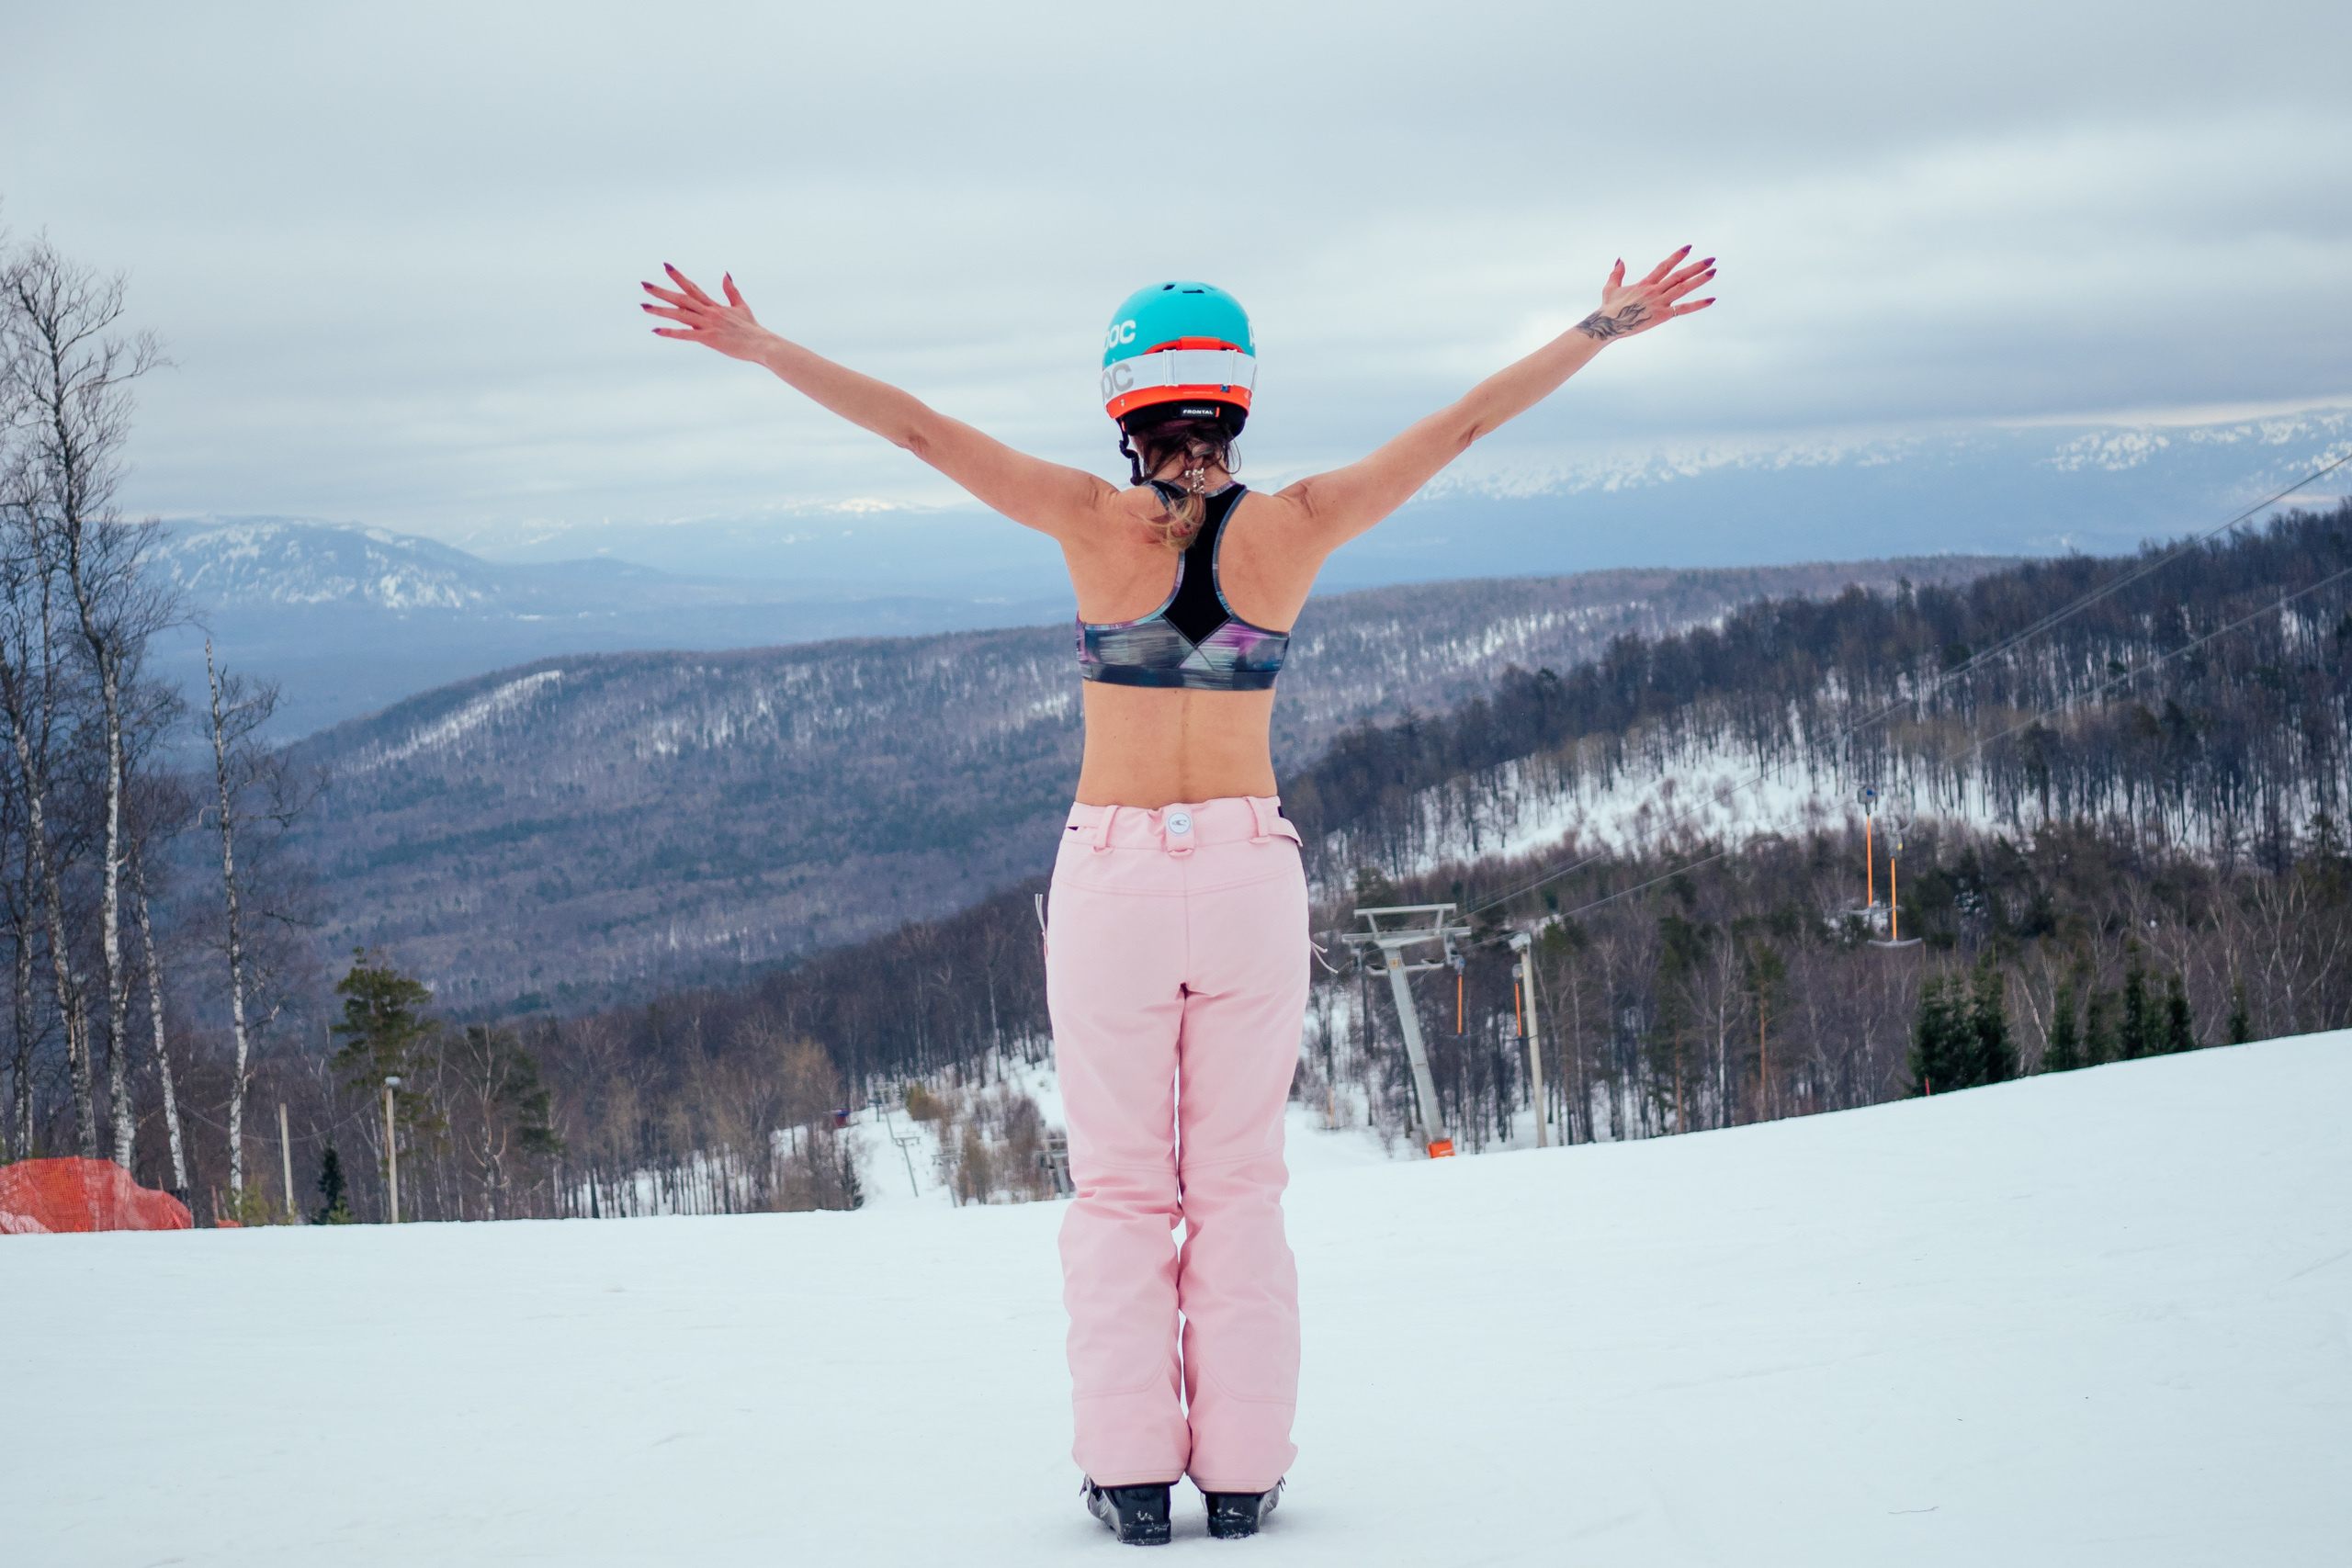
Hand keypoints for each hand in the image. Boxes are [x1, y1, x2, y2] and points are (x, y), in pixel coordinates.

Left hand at [640, 264, 773, 362]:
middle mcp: (709, 312)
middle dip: (661, 292)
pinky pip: (686, 335)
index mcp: (714, 306)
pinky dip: (670, 332)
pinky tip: (656, 331)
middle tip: (644, 285)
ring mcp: (708, 325)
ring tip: (644, 306)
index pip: (692, 288)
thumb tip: (725, 274)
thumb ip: (731, 291)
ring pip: (680, 315)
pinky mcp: (709, 338)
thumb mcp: (742, 306)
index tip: (666, 267)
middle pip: (681, 299)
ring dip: (660, 310)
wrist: (762, 344)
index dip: (678, 277)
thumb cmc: (752, 329)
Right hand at [1575, 247, 1716, 342]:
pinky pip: (1683, 309)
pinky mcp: (1661, 315)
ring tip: (1713, 272)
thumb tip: (1620, 259)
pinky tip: (1711, 300)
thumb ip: (1617, 273)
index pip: (1665, 266)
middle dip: (1696, 266)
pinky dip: (1698, 304)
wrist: (1607, 324)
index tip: (1689, 248)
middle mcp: (1654, 290)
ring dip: (1699, 279)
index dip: (1677, 256)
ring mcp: (1659, 302)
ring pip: (1683, 288)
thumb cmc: (1608, 308)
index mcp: (1645, 283)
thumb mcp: (1611, 287)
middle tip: (1711, 259)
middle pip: (1679, 275)